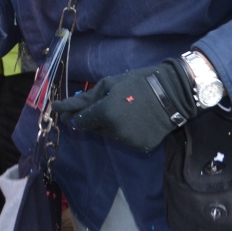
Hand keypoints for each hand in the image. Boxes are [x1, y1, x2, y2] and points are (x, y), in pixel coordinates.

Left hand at [53, 59, 197, 152]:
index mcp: (105, 113)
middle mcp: (114, 131)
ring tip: (123, 108)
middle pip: (93, 128)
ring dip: (109, 124)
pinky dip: (124, 131)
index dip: (69, 115)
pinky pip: (124, 139)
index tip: (58, 110)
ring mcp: (127, 142)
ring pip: (109, 134)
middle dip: (92, 117)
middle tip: (101, 104)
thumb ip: (88, 98)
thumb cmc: (139, 83)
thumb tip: (69, 108)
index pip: (80, 121)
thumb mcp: (110, 84)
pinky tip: (134, 119)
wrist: (173, 94)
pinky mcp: (139, 148)